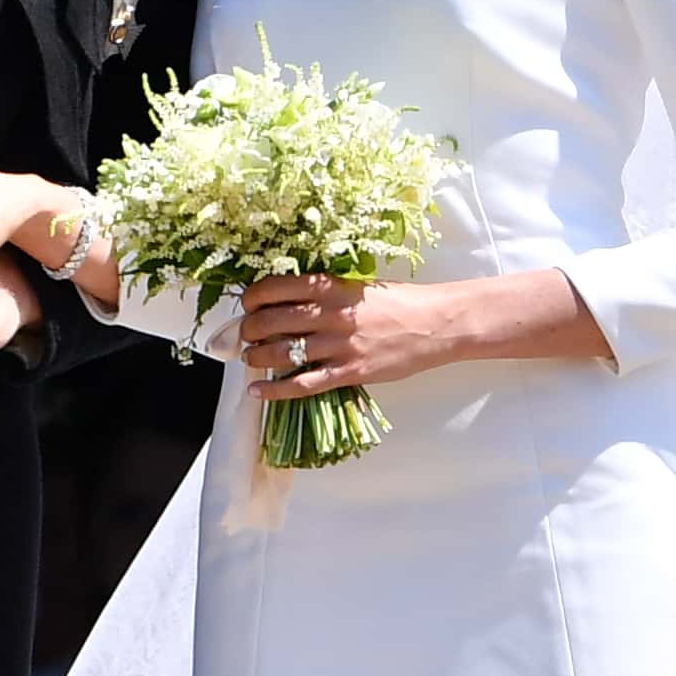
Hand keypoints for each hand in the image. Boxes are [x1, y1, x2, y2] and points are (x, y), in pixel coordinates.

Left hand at [239, 274, 461, 401]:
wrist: (433, 324)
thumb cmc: (397, 301)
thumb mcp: (356, 285)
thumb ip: (324, 292)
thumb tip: (287, 301)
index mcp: (329, 286)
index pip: (275, 288)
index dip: (253, 297)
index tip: (247, 304)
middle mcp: (329, 314)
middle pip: (271, 321)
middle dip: (248, 329)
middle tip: (243, 334)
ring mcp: (338, 345)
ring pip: (281, 352)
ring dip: (256, 357)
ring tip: (248, 359)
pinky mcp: (348, 372)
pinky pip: (302, 384)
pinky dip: (274, 389)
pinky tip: (258, 390)